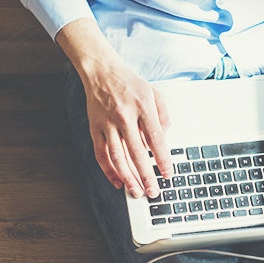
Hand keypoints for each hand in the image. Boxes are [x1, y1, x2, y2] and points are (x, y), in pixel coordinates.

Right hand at [55, 18, 171, 198]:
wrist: (101, 71)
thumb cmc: (129, 83)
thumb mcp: (154, 93)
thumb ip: (163, 117)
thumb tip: (163, 141)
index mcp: (143, 107)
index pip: (156, 139)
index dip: (162, 160)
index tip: (168, 175)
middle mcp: (124, 116)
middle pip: (137, 152)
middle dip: (146, 175)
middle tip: (153, 192)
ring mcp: (107, 124)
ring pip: (118, 157)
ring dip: (127, 177)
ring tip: (136, 192)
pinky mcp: (95, 128)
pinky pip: (101, 154)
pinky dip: (108, 171)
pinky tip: (117, 182)